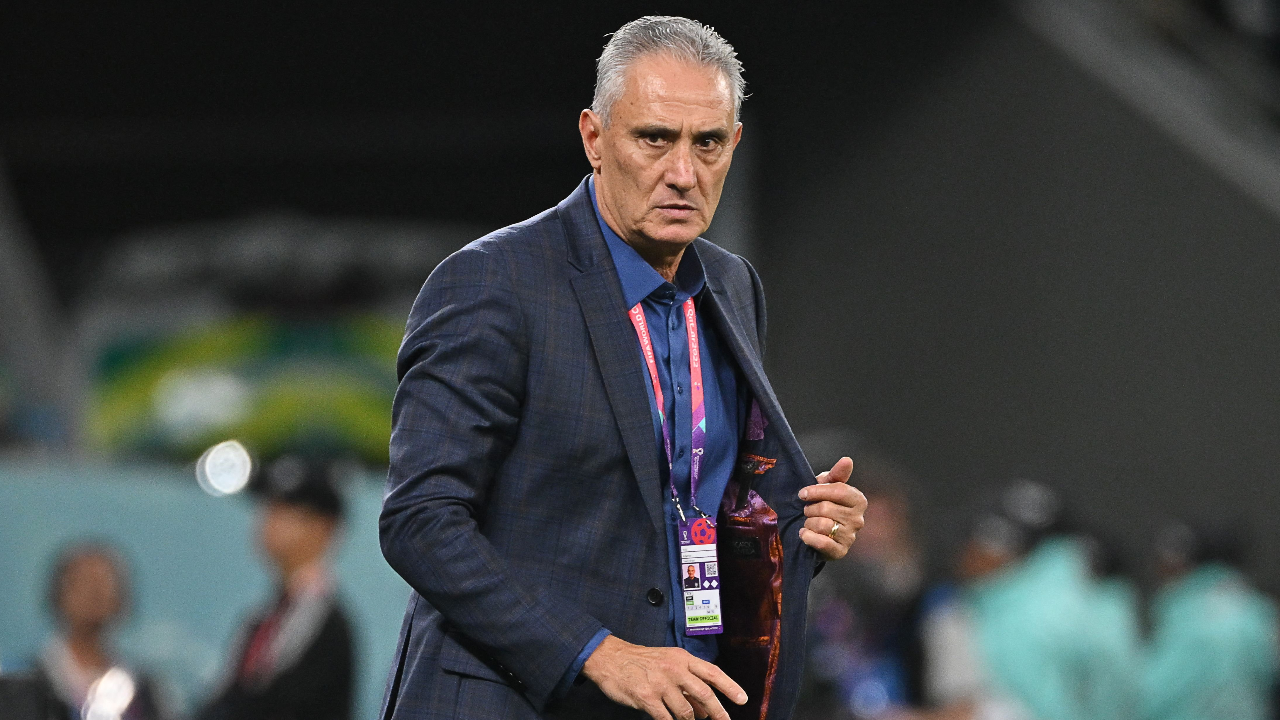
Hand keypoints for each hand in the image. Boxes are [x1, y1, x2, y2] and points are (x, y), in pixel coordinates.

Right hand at [582, 635, 746, 719]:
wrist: (611, 658)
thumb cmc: (642, 662)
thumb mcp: (668, 665)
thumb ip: (688, 685)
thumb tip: (707, 711)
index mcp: (682, 658)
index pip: (712, 672)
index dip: (729, 686)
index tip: (742, 699)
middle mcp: (674, 669)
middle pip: (704, 694)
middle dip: (719, 713)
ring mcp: (660, 684)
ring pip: (686, 712)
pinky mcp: (646, 698)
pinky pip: (666, 719)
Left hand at [798, 456, 866, 559]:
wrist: (816, 532)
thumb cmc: (822, 504)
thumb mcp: (826, 487)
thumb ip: (836, 474)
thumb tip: (847, 460)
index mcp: (858, 500)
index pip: (839, 490)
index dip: (817, 491)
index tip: (803, 493)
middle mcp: (858, 519)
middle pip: (827, 508)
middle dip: (810, 508)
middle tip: (807, 511)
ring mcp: (850, 537)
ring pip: (823, 525)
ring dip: (808, 523)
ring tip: (808, 522)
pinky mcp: (840, 552)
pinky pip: (823, 542)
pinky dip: (808, 537)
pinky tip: (804, 534)